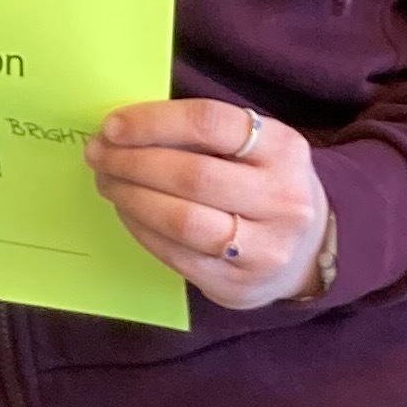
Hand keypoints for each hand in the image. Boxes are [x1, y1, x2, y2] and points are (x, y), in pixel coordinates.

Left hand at [85, 98, 329, 312]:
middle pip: (192, 176)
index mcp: (284, 149)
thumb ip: (201, 134)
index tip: (112, 125)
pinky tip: (126, 211)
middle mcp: (283, 199)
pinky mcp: (238, 285)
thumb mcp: (254, 148)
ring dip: (131, 198)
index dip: (154, 122)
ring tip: (106, 182)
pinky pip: (175, 255)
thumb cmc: (262, 183)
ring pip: (182, 220)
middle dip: (132, 162)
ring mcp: (264, 248)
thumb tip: (123, 127)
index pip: (211, 124)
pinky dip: (141, 229)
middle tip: (98, 154)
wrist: (308, 251)